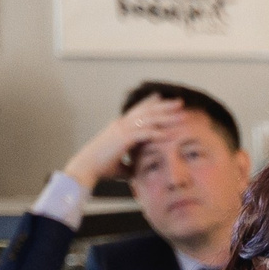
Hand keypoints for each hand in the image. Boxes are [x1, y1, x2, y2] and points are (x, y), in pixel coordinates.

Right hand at [61, 97, 190, 188]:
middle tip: (180, 102)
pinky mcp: (122, 140)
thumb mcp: (121, 164)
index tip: (161, 97)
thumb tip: (137, 172)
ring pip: (148, 119)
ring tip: (182, 115)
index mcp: (119, 127)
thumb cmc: (102, 167)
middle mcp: (121, 124)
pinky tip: (168, 134)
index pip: (137, 111)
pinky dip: (156, 133)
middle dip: (164, 106)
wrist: (86, 168)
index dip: (149, 103)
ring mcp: (122, 130)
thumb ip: (130, 164)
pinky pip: (143, 134)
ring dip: (166, 117)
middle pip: (147, 111)